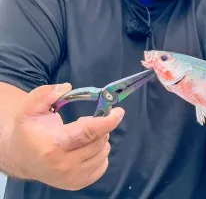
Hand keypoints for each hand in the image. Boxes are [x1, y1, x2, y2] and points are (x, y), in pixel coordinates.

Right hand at [5, 83, 123, 190]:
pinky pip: (103, 165)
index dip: (107, 121)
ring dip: (99, 140)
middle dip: (100, 127)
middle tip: (87, 121)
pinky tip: (84, 148)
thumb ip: (45, 94)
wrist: (22, 159)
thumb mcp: (30, 109)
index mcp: (53, 145)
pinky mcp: (79, 183)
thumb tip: (67, 87)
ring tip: (82, 135)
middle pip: (99, 141)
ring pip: (103, 152)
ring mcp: (72, 177)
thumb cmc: (28, 131)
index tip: (118, 111)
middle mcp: (64, 165)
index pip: (88, 133)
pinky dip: (99, 153)